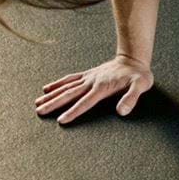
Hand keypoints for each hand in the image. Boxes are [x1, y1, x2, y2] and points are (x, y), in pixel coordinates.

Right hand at [35, 54, 152, 124]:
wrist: (134, 59)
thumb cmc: (138, 75)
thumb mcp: (141, 86)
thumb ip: (131, 98)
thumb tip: (122, 111)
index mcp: (102, 88)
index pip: (85, 102)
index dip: (73, 112)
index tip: (61, 120)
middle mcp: (92, 82)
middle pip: (69, 94)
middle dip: (54, 104)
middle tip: (39, 112)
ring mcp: (88, 78)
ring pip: (66, 87)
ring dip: (51, 95)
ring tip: (37, 103)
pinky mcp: (88, 74)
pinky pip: (70, 79)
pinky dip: (58, 83)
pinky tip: (47, 88)